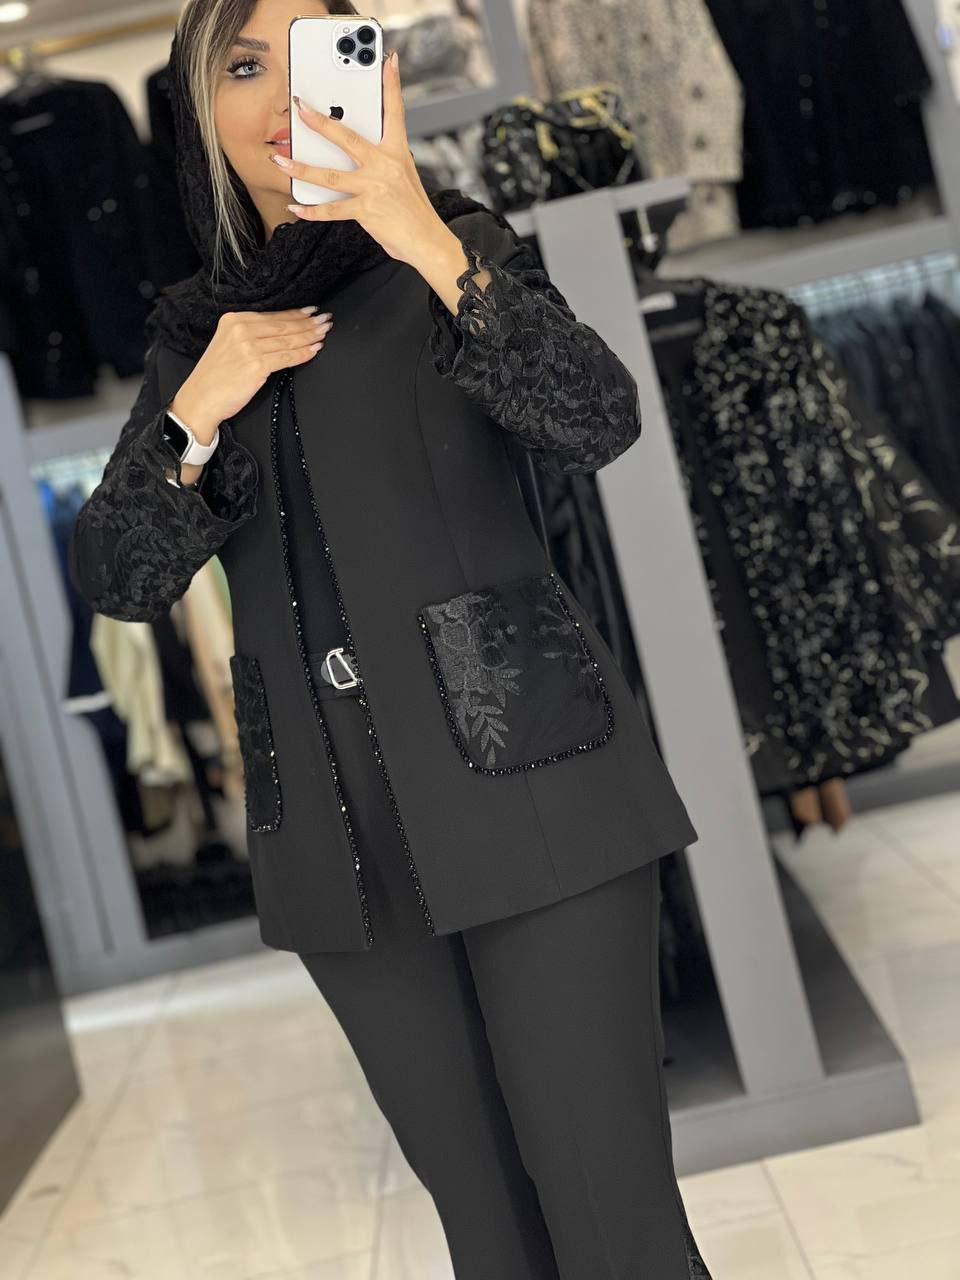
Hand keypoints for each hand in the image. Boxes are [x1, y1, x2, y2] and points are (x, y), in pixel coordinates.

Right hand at [172, 307, 333, 440]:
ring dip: (310, 336)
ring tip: (324, 333)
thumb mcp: (229, 345)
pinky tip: (315, 349)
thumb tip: (283, 330)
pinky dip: (303, 353)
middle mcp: (241, 330)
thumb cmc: (215, 376)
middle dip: (308, 323)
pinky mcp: (256, 365)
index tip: (312, 311)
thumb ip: (252, 335)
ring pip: (288, 340)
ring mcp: (248, 347)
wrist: (201, 398)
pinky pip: (287, 357)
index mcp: (234, 320)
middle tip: (325, 320)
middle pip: (283, 325)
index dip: (296, 314)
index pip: (272, 316)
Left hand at [275, 50, 450, 267]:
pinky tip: (296, 207)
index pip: (395, 112)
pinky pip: (332, 210)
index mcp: (398, 152)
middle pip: (347, 137)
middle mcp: (386, 165)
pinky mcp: (367, 211)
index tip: (387, 60)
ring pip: (330, 175)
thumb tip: (357, 154)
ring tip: (280, 161)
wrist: (428, 241)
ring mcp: (375, 188)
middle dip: (320, 121)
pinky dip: (312, 211)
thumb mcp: (404, 176)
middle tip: (300, 107)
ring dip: (301, 168)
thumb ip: (382, 160)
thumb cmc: (413, 210)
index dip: (392, 84)